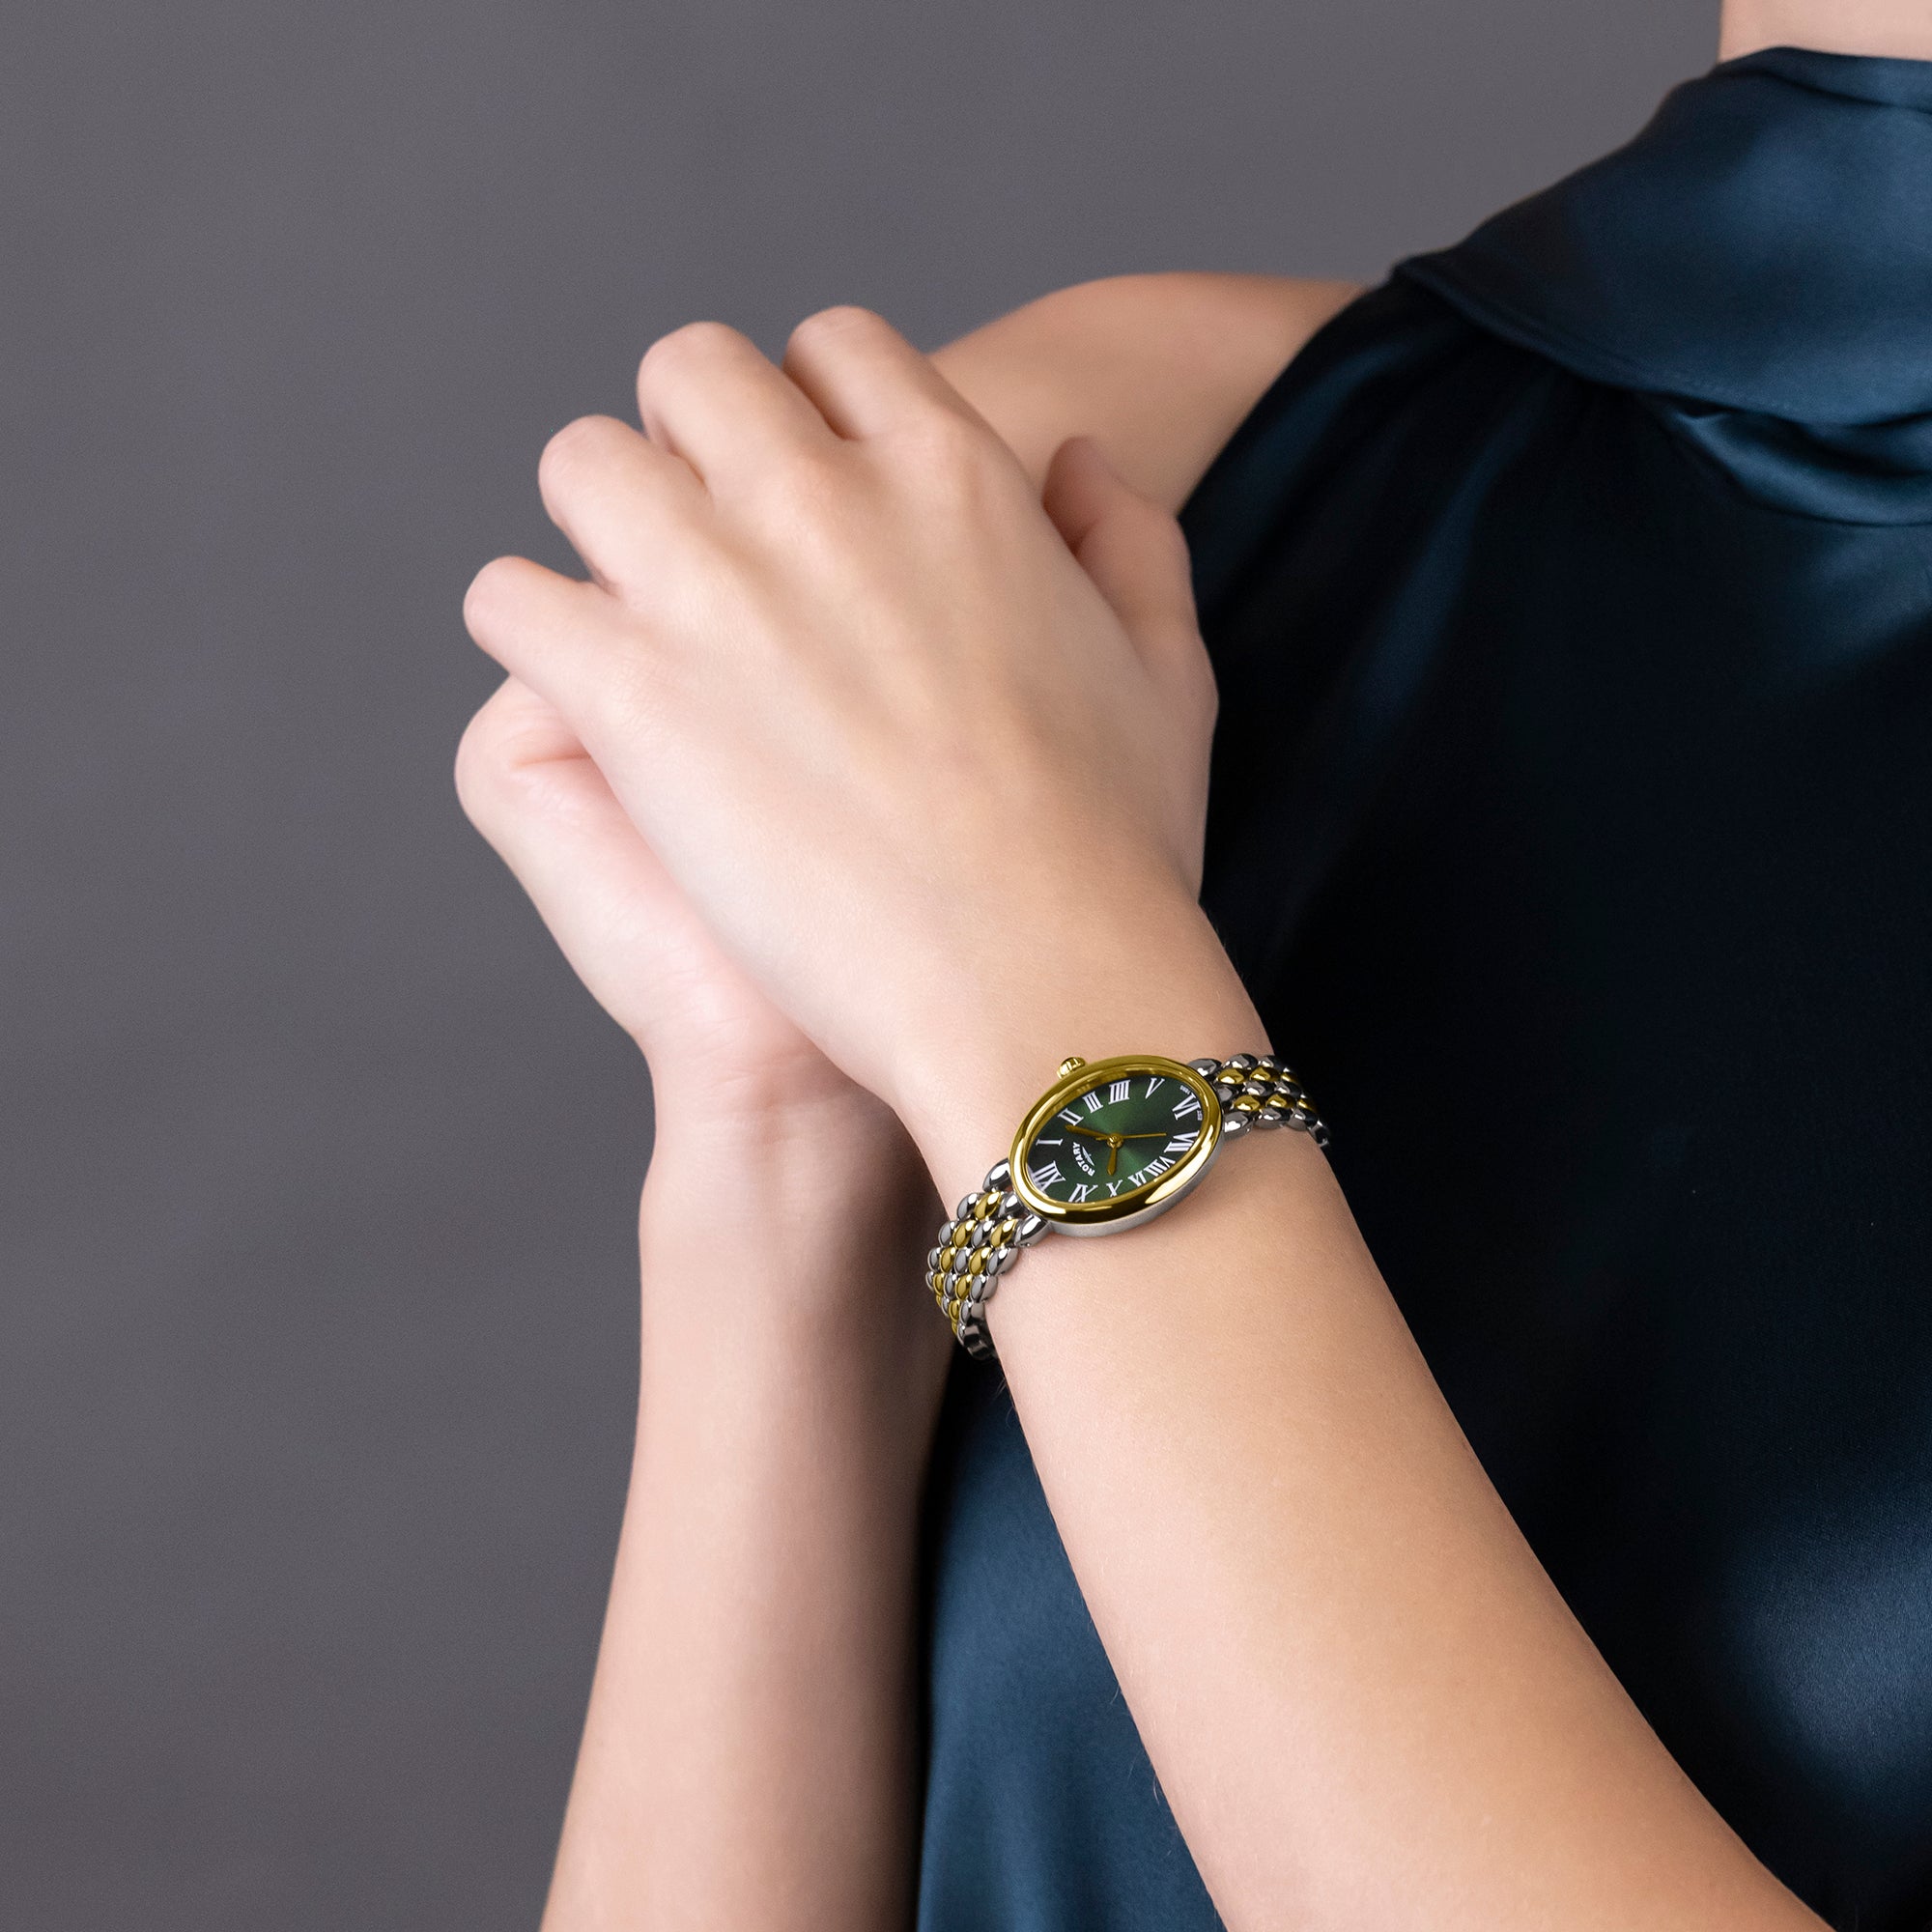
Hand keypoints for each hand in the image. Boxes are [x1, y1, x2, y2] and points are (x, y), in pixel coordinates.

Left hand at [462, 308, 1254, 1191]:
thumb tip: (1079, 456)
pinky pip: (509, 597)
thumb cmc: (1116, 851)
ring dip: (598, 521)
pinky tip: (577, 692)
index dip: (804, 407)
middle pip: (692, 371)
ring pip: (583, 461)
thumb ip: (1129, 539)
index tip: (796, 482)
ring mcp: (714, 586)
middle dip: (686, 439)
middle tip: (701, 540)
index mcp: (953, 475)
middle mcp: (823, 498)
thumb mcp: (1167, 670)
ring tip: (626, 610)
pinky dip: (531, 632)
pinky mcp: (628, 691)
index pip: (834, 350)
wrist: (1035, 982)